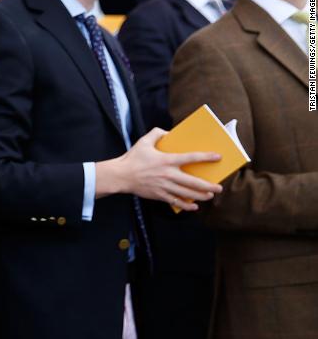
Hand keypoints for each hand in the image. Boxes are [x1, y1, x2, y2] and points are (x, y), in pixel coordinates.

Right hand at [99, 128, 222, 210]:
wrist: (120, 175)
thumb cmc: (132, 158)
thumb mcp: (143, 142)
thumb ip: (156, 134)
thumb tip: (167, 132)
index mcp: (166, 160)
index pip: (191, 158)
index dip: (206, 157)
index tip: (217, 157)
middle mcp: (168, 174)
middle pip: (193, 182)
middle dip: (208, 186)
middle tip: (218, 188)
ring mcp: (164, 186)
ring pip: (187, 194)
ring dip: (201, 196)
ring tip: (210, 196)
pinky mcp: (159, 195)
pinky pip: (176, 202)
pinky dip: (186, 205)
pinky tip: (194, 206)